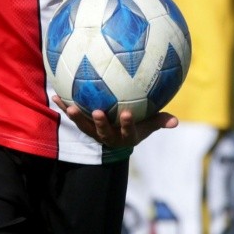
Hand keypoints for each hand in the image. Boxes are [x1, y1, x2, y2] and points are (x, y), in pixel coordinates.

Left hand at [54, 96, 177, 148]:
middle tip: (97, 112)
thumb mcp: (149, 125)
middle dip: (100, 123)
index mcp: (125, 136)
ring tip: (70, 106)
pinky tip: (56, 96)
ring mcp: (94, 132)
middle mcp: (108, 137)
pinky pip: (73, 116)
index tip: (128, 113)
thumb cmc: (137, 126)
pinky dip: (64, 107)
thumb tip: (176, 121)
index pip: (128, 132)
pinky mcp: (83, 126)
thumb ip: (160, 121)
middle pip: (103, 132)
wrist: (117, 138)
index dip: (128, 124)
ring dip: (77, 117)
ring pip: (85, 127)